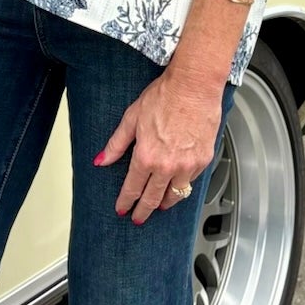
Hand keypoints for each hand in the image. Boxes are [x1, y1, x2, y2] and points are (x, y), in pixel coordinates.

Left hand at [98, 68, 224, 223]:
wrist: (194, 87)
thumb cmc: (165, 97)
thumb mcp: (132, 118)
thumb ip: (116, 144)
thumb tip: (101, 160)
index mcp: (146, 157)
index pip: (132, 189)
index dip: (126, 202)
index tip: (123, 209)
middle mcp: (167, 166)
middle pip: (153, 198)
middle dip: (143, 210)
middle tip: (138, 217)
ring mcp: (188, 166)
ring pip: (175, 195)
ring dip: (165, 203)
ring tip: (159, 205)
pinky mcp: (203, 160)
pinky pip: (191, 181)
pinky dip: (182, 186)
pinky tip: (178, 184)